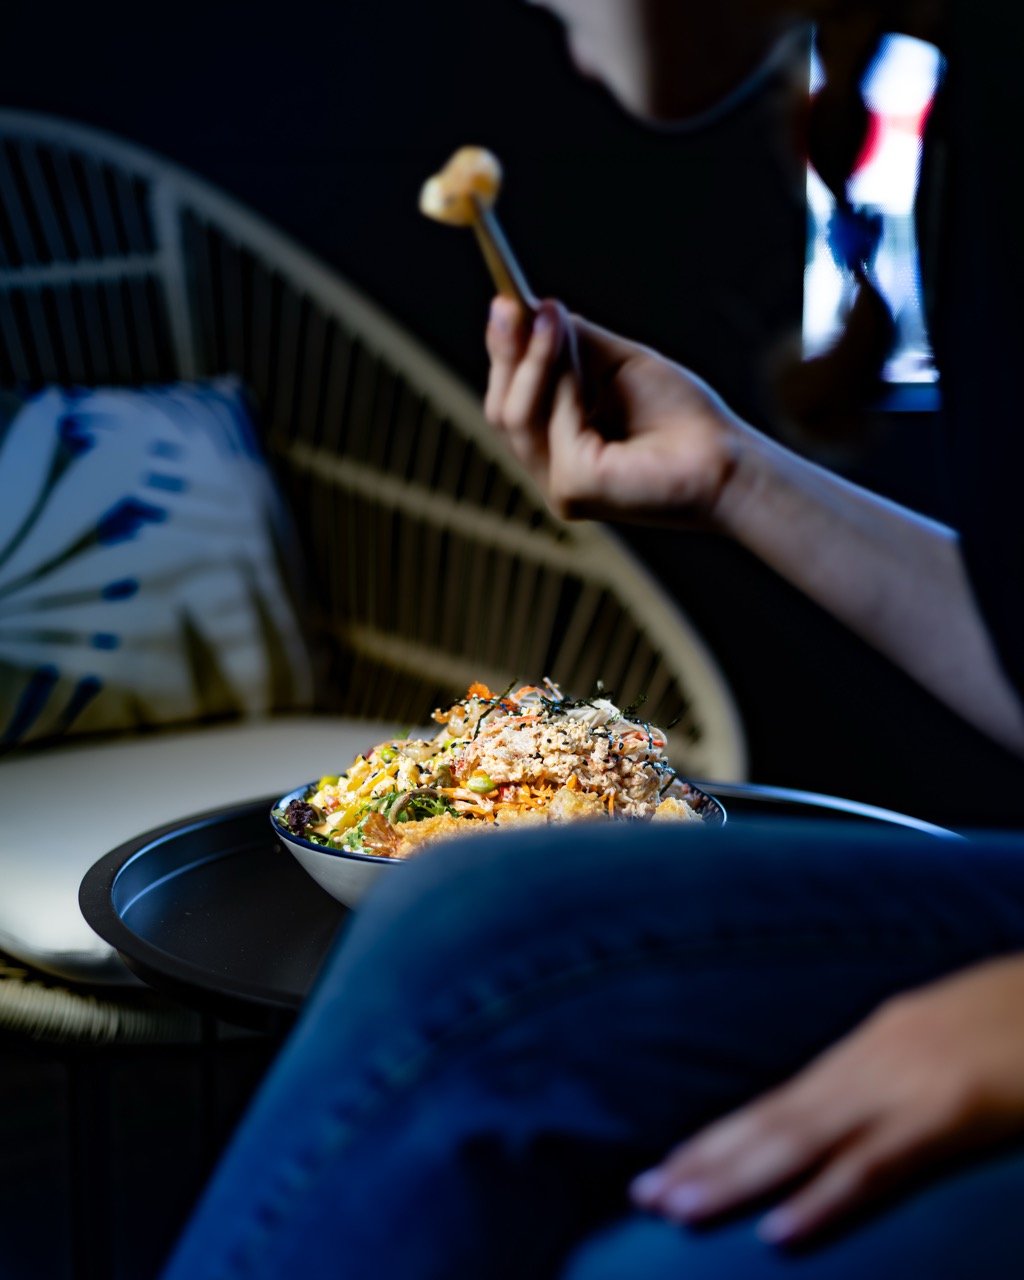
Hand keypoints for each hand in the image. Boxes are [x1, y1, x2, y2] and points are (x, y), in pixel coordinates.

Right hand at [484, 296, 744, 526]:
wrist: (725, 456)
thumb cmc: (681, 417)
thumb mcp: (617, 365)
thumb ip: (574, 344)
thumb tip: (533, 309)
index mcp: (558, 444)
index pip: (509, 400)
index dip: (504, 354)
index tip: (506, 304)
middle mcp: (552, 469)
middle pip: (500, 410)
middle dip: (507, 353)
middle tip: (517, 305)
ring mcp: (560, 484)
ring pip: (514, 416)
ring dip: (535, 361)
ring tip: (555, 322)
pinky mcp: (574, 488)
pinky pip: (553, 425)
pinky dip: (567, 391)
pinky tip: (591, 376)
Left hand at [630, 955, 1023, 1244]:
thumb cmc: (1014, 1022)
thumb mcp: (943, 1048)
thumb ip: (893, 1078)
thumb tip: (849, 1119)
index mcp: (867, 1049)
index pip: (775, 1103)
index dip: (718, 1138)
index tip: (666, 1166)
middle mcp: (867, 1063)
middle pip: (770, 1121)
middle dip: (704, 1161)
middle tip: (643, 1195)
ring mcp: (903, 1086)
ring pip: (799, 1141)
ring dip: (734, 1179)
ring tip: (677, 1210)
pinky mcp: (948, 1113)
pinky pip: (876, 1166)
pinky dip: (824, 1201)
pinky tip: (779, 1234)